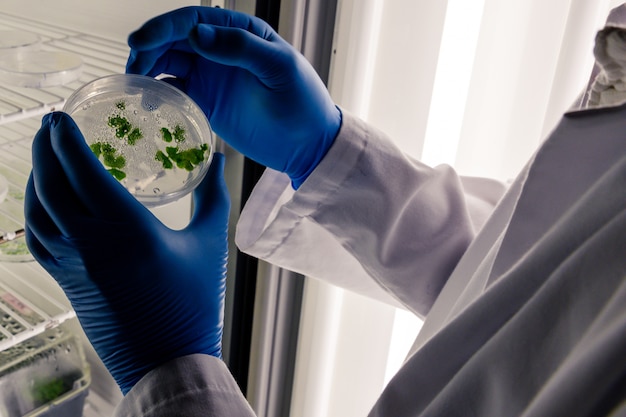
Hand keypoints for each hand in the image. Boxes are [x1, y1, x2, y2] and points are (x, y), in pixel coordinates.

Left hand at [25, 112, 229, 394]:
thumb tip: (219, 159)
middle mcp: (91, 243)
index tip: (62, 116)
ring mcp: (74, 264)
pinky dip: (33, 209)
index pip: (83, 171)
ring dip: (36, 175)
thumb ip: (213, 196)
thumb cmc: (194, 301)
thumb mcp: (210, 243)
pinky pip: (37, 237)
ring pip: (37, 210)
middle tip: (53, 125)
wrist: (168, 356)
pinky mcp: (67, 281)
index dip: (66, 139)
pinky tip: (42, 197)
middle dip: (47, 148)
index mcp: (128, 229)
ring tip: (45, 154)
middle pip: (51, 184)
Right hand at [126, 6, 341, 187]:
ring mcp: (212, 77)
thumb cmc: (303, 103)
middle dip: (149, 49)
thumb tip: (197, 34)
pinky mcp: (207, 103)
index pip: (194, 20)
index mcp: (241, 32)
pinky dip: (159, 94)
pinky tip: (149, 103)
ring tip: (134, 85)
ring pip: (169, 64)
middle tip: (132, 69)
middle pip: (175, 41)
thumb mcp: (278, 69)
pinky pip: (175, 92)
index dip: (164, 28)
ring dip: (148, 70)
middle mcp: (221, 50)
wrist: (308, 144)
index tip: (140, 41)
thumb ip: (240, 49)